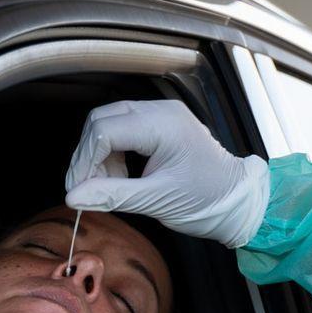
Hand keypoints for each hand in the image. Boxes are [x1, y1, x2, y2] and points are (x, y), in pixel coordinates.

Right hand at [65, 99, 269, 247]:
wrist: (237, 200)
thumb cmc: (207, 199)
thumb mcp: (157, 201)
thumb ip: (113, 195)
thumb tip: (74, 196)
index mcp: (164, 125)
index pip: (105, 130)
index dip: (85, 160)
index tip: (78, 189)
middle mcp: (161, 111)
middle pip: (102, 120)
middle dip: (89, 155)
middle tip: (88, 188)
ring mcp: (161, 114)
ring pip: (109, 123)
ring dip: (100, 154)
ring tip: (109, 184)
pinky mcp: (160, 124)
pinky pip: (123, 128)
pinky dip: (114, 152)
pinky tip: (121, 176)